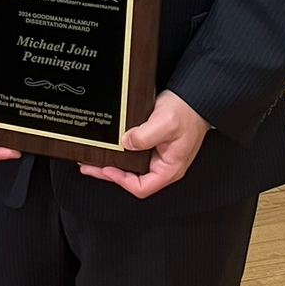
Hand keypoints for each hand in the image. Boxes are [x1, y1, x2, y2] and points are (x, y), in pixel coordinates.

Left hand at [79, 89, 208, 197]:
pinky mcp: (152, 144)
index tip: (106, 169)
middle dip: (109, 173)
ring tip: (94, 158)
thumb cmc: (188, 112)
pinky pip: (133, 153)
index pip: (142, 187)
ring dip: (113, 162)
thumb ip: (144, 136)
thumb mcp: (165, 124)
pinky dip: (119, 151)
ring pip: (131, 166)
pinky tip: (109, 146)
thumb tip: (126, 143)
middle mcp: (163, 165)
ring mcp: (157, 155)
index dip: (121, 181)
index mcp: (169, 168)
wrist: (194, 98)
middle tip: (90, 167)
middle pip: (132, 178)